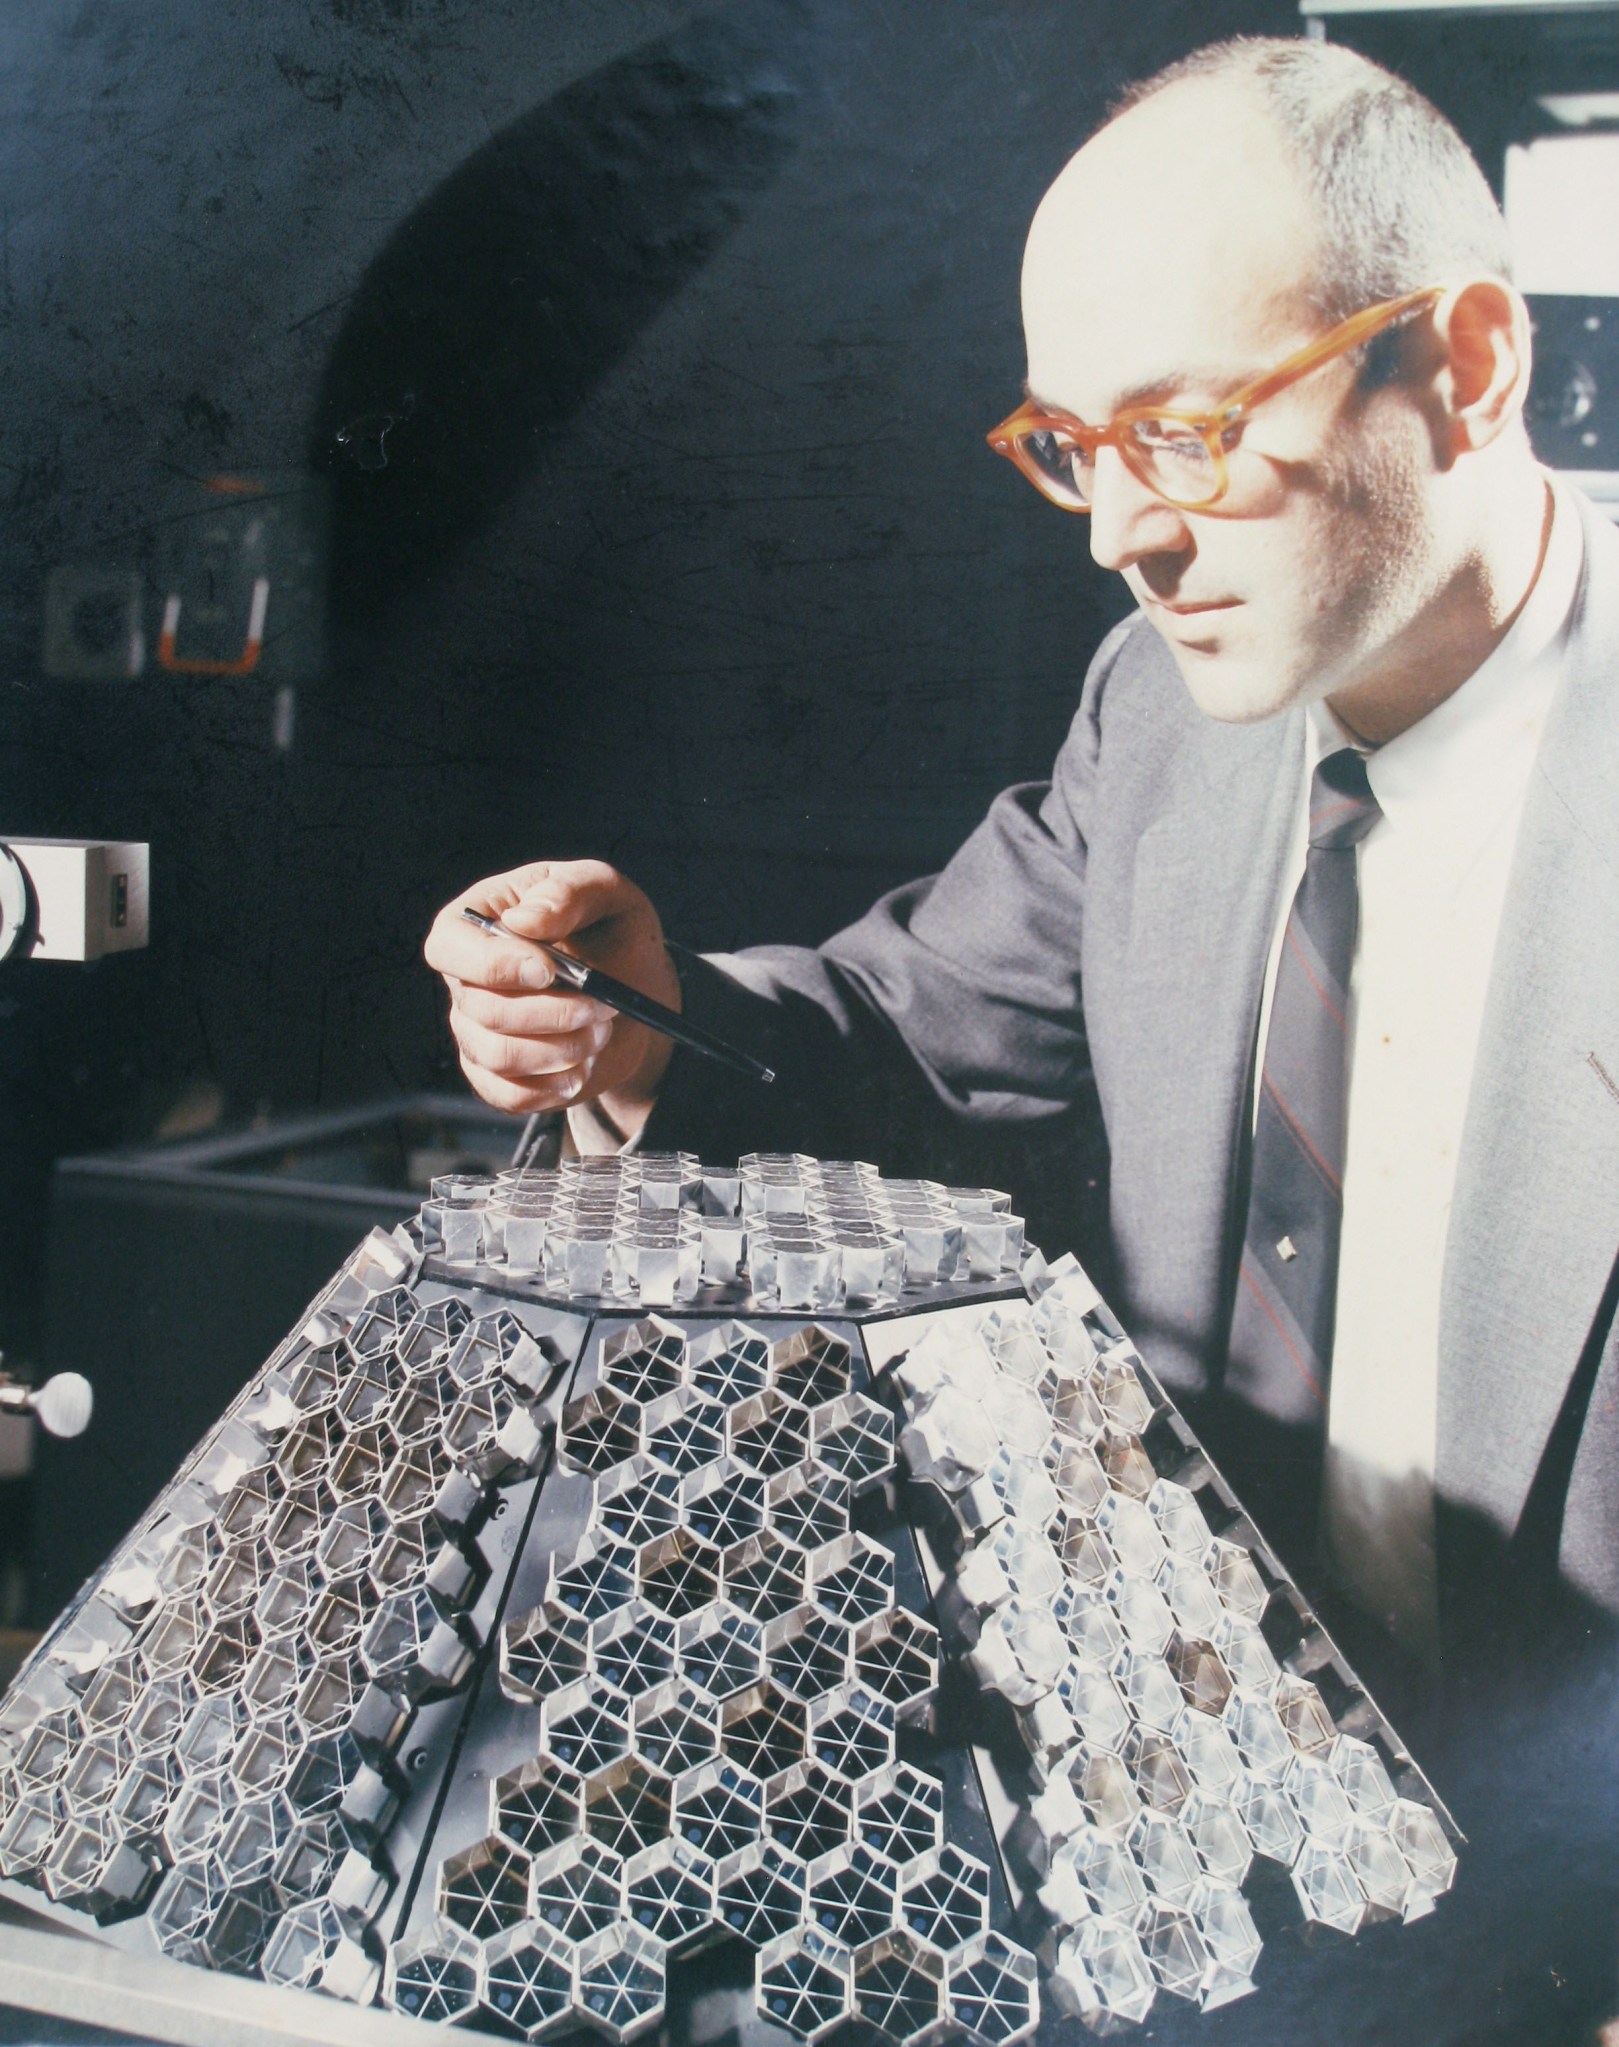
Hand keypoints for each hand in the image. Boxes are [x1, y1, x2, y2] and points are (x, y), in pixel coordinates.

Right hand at [424, 859, 678, 1133]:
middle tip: (602, 1006)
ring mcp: (476, 1028)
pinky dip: (551, 1087)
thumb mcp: (607, 893)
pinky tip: (582, 1067)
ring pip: (497, 1055)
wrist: (636, 989)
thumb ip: (570, 891)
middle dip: (550, 1013)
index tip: (548, 970)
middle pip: (479, 1008)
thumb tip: (524, 920)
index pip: (448, 946)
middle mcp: (467, 977)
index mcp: (478, 919)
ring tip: (600, 1031)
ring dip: (561, 1049)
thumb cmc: (611, 930)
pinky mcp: (497, 1074)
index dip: (492, 964)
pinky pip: (506, 1095)